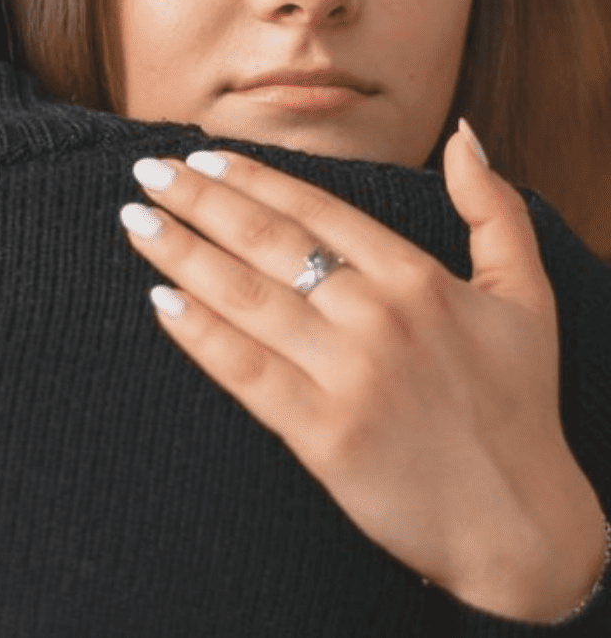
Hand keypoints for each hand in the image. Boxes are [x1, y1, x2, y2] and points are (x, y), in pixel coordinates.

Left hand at [120, 123, 606, 622]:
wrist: (520, 524)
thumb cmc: (517, 404)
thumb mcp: (526, 295)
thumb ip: (494, 210)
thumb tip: (462, 136)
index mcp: (417, 278)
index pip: (315, 209)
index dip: (252, 179)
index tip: (201, 157)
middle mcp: (378, 316)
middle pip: (269, 240)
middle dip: (198, 200)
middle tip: (145, 171)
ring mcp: (349, 375)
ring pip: (247, 296)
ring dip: (182, 253)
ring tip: (134, 221)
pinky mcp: (325, 434)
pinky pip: (247, 370)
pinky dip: (199, 333)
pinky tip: (160, 300)